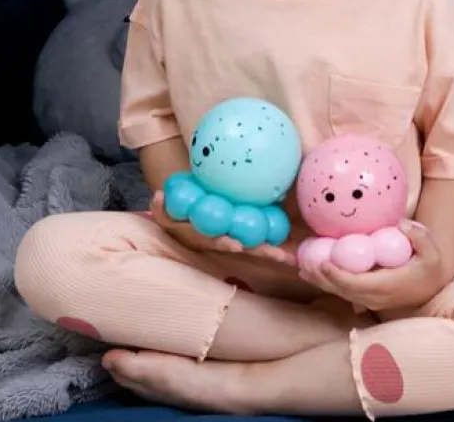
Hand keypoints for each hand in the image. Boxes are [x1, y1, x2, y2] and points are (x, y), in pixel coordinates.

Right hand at [148, 191, 296, 265]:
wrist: (182, 218)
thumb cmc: (174, 214)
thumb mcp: (163, 211)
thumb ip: (161, 206)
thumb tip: (159, 196)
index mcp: (204, 235)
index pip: (214, 239)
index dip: (224, 242)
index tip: (234, 244)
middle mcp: (221, 240)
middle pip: (243, 247)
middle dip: (260, 253)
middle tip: (278, 256)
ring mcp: (233, 238)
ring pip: (255, 245)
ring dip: (272, 251)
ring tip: (291, 257)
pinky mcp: (243, 231)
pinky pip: (261, 235)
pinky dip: (275, 242)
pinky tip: (294, 248)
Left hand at [298, 221, 445, 310]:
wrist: (432, 287)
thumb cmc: (430, 267)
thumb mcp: (432, 252)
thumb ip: (419, 237)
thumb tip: (402, 224)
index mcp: (388, 286)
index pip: (356, 284)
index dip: (337, 276)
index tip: (322, 261)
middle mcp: (375, 297)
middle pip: (342, 291)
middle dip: (321, 279)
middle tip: (303, 263)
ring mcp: (370, 300)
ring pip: (340, 293)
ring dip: (320, 281)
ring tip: (301, 267)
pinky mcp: (366, 297)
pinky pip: (343, 290)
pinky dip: (327, 281)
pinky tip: (314, 270)